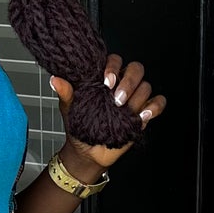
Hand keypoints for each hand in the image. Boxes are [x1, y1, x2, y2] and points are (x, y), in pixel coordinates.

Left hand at [48, 53, 165, 173]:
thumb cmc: (79, 126)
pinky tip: (142, 116)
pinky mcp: (145, 113)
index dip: (113, 67)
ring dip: (137, 97)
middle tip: (116, 98)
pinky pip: (158, 102)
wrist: (87, 152)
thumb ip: (66, 92)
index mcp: (105, 78)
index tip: (105, 81)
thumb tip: (55, 79)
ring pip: (146, 86)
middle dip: (128, 82)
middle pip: (136, 69)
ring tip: (124, 110)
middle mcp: (122, 84)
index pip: (115, 60)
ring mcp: (134, 98)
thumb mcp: (69, 108)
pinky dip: (154, 107)